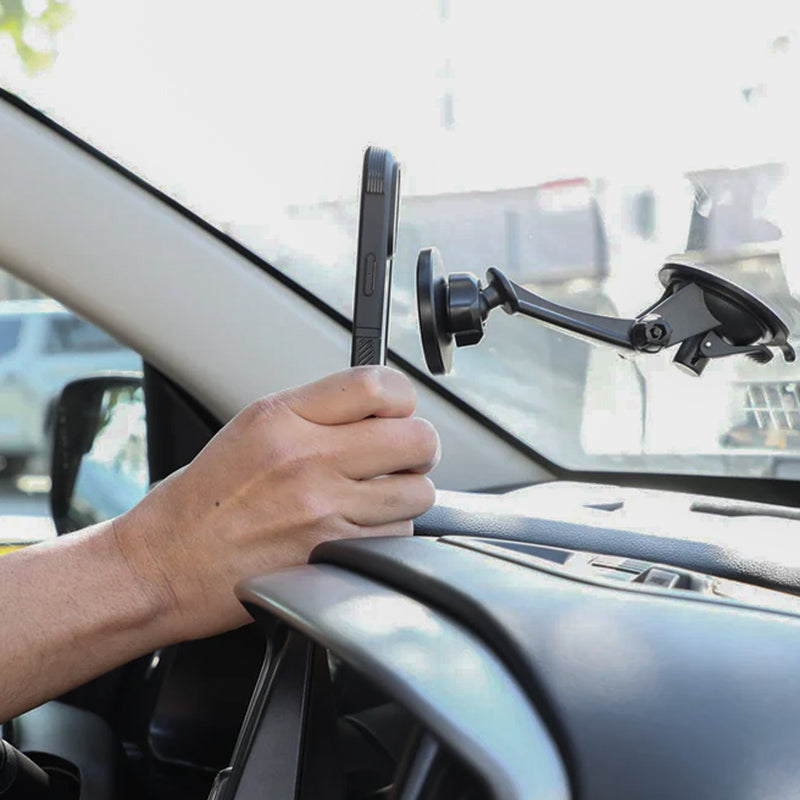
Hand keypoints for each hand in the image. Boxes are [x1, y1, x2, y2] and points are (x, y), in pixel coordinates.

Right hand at [115, 366, 439, 639]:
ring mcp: (321, 509)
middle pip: (415, 437)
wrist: (166, 562)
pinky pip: (396, 535)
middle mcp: (306, 458)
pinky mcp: (330, 554)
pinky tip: (359, 529)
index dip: (403, 398)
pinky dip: (389, 533)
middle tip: (403, 456)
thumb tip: (380, 410)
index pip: (377, 385)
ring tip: (379, 496)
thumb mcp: (251, 430)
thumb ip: (317, 413)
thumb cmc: (204, 500)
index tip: (400, 411)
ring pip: (416, 491)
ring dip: (406, 494)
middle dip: (418, 447)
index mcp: (283, 418)